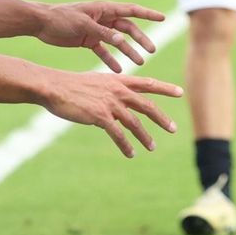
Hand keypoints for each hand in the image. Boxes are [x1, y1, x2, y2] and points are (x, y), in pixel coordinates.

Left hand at [36, 1, 166, 70]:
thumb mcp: (84, 25)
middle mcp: (103, 18)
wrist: (41, 23)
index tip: (163, 18)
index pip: (131, 10)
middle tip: (151, 51)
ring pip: (118, 41)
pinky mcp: (88, 40)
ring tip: (139, 63)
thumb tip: (122, 40)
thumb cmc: (61, 18)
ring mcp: (96, 30)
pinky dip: (110, 60)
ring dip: (128, 51)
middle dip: (140, 39)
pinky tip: (118, 70)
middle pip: (128, 28)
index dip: (148, 14)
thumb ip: (103, 33)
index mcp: (104, 8)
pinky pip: (103, 51)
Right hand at [41, 70, 180, 157]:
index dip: (164, 88)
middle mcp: (117, 91)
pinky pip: (118, 135)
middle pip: (147, 105)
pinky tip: (131, 154)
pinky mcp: (100, 116)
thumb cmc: (71, 85)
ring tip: (152, 147)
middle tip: (173, 129)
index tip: (180, 92)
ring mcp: (110, 103)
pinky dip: (126, 145)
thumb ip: (110, 93)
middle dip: (162, 118)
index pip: (147, 83)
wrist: (55, 87)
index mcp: (118, 80)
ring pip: (135, 123)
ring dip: (145, 137)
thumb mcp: (96, 83)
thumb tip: (119, 109)